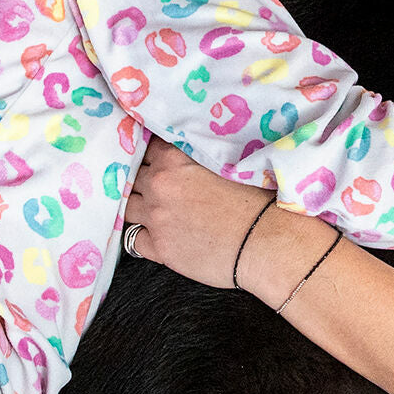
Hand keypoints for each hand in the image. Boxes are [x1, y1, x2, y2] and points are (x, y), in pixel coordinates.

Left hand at [125, 136, 271, 286]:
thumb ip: (200, 152)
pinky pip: (132, 239)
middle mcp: (158, 184)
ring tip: (156, 208)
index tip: (161, 158)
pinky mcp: (159, 247)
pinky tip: (157, 233)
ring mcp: (155, 217)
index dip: (154, 153)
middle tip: (161, 185)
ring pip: (128, 205)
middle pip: (133, 174)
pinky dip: (142, 235)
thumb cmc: (259, 199)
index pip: (148, 146)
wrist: (265, 240)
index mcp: (174, 159)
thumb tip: (193, 152)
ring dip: (139, 205)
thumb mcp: (229, 162)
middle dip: (144, 178)